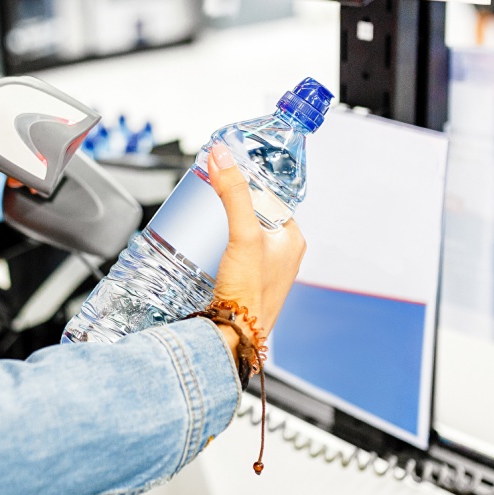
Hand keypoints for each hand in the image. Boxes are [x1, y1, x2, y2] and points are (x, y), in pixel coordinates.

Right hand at [207, 142, 304, 348]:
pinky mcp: (246, 283)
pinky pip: (232, 255)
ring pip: (240, 235)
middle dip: (228, 207)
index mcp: (293, 239)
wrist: (230, 338)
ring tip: (201, 220)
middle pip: (252, 216)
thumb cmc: (248, 295)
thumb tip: (223, 156)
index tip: (225, 176)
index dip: (248, 186)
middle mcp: (282, 255)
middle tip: (207, 199)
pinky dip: (216, 247)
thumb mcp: (243, 235)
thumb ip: (233, 194)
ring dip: (220, 227)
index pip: (270, 198)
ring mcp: (264, 270)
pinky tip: (202, 247)